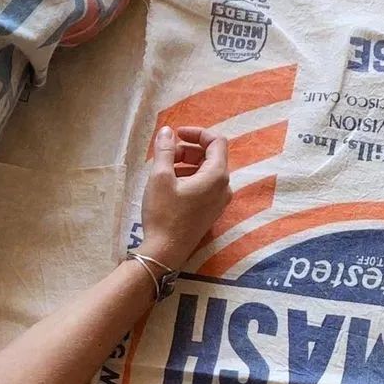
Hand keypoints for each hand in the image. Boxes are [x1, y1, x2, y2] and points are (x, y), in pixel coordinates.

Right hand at [138, 125, 231, 266]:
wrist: (165, 252)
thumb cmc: (163, 214)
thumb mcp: (160, 177)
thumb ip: (164, 150)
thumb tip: (166, 131)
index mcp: (216, 176)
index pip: (216, 141)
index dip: (196, 133)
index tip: (176, 133)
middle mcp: (224, 187)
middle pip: (211, 156)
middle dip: (188, 149)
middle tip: (165, 154)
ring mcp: (219, 201)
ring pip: (206, 171)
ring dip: (186, 164)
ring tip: (164, 170)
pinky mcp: (211, 211)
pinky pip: (205, 186)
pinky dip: (189, 178)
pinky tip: (170, 185)